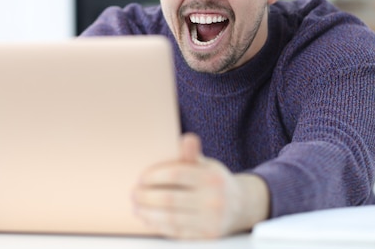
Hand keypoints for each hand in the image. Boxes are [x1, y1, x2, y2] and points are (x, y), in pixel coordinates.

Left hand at [132, 133, 269, 239]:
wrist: (240, 205)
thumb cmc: (215, 181)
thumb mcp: (206, 164)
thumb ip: (192, 154)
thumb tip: (186, 139)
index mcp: (210, 178)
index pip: (176, 174)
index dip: (154, 176)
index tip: (141, 177)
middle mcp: (213, 200)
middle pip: (170, 199)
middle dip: (146, 196)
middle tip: (134, 193)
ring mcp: (210, 221)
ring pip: (170, 219)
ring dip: (148, 213)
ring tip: (136, 206)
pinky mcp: (206, 236)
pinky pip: (176, 232)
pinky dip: (158, 225)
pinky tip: (148, 218)